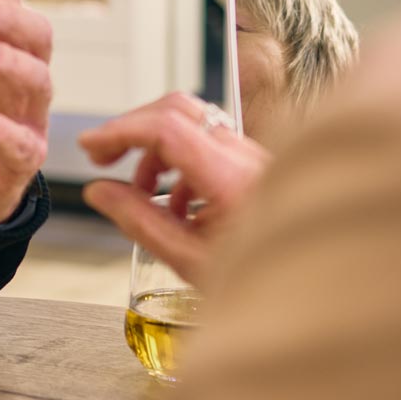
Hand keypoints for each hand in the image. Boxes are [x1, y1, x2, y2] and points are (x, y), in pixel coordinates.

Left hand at [0, 0, 50, 226]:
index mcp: (4, 51)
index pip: (9, 7)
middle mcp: (24, 78)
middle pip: (35, 37)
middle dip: (8, 18)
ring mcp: (29, 117)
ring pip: (37, 82)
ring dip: (10, 63)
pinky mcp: (25, 157)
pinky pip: (24, 142)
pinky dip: (6, 130)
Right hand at [80, 92, 269, 284]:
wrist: (309, 289)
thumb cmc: (262, 281)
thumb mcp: (188, 260)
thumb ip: (138, 221)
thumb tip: (99, 192)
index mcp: (230, 178)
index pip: (165, 128)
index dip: (120, 131)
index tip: (91, 145)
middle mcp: (245, 156)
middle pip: (176, 110)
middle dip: (131, 128)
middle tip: (103, 156)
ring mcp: (252, 156)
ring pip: (191, 123)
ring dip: (154, 148)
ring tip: (140, 190)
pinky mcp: (254, 164)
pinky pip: (207, 141)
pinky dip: (177, 159)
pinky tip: (173, 201)